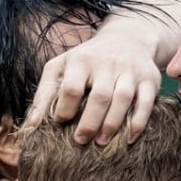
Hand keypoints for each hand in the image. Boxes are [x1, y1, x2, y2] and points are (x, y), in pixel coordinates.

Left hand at [27, 0, 180, 145]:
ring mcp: (130, 71)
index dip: (65, 108)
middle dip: (89, 122)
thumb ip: (45, 93)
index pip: (72, 87)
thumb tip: (31, 125)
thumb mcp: (61, 67)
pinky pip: (146, 102)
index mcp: (81, 60)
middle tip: (80, 141)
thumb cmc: (87, 59)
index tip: (60, 122)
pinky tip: (129, 138)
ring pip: (123, 99)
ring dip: (112, 124)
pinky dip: (138, 122)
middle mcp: (107, 63)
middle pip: (99, 96)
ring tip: (101, 142)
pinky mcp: (149, 79)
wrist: (128, 38)